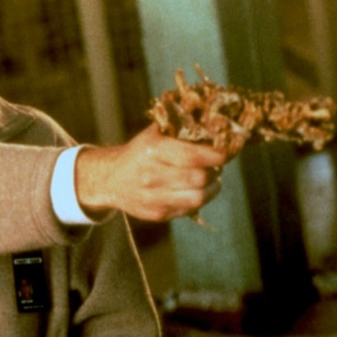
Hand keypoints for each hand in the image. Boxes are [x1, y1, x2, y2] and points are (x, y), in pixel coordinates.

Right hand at [75, 123, 230, 221]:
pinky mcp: (157, 214)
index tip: (225, 152)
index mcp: (152, 150)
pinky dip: (198, 199)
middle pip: (199, 178)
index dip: (215, 155)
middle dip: (214, 171)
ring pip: (198, 197)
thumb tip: (214, 123)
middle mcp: (151, 175)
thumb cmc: (139, 152)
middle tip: (216, 165)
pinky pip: (189, 209)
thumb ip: (180, 128)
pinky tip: (195, 190)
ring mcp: (153, 197)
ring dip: (211, 188)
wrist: (110, 178)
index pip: (192, 155)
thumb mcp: (153, 134)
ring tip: (211, 179)